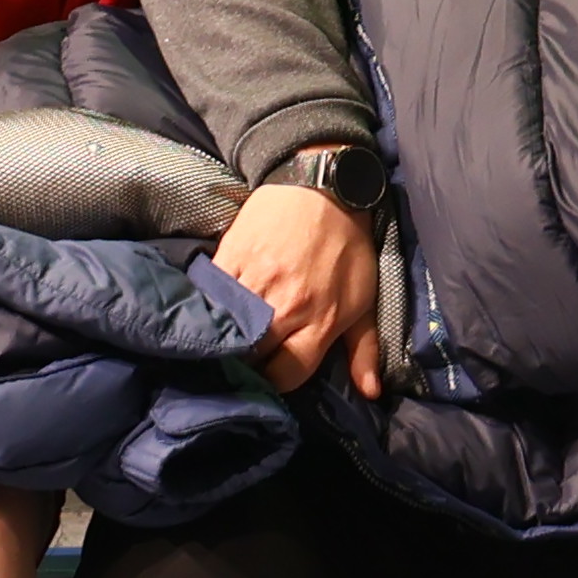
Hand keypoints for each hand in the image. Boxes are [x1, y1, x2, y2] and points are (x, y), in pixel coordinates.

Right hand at [212, 176, 384, 395]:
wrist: (321, 185)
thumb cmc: (347, 244)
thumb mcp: (366, 297)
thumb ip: (365, 349)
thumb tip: (370, 392)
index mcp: (320, 322)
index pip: (285, 377)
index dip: (275, 384)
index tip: (270, 377)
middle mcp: (286, 308)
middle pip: (252, 358)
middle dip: (247, 364)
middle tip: (245, 361)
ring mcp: (254, 283)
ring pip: (226, 332)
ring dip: (224, 340)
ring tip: (223, 342)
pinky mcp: (229, 258)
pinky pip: (209, 298)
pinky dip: (207, 309)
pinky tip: (208, 313)